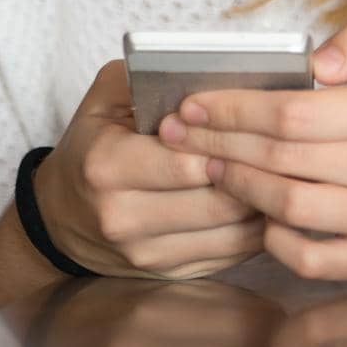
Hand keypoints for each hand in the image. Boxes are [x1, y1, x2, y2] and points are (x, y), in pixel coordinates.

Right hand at [35, 59, 265, 278]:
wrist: (60, 218)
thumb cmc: (90, 148)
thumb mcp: (103, 101)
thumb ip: (144, 79)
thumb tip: (200, 73)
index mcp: (106, 167)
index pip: (186, 161)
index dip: (226, 142)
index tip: (255, 126)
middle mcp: (124, 217)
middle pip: (216, 200)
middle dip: (255, 174)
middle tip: (285, 151)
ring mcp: (148, 254)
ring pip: (231, 231)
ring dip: (264, 203)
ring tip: (284, 175)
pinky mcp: (170, 274)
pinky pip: (231, 254)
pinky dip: (257, 229)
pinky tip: (269, 201)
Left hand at [157, 14, 346, 279]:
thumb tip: (317, 62)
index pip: (297, 111)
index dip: (236, 108)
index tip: (194, 104)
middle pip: (285, 157)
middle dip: (221, 144)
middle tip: (180, 135)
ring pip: (292, 207)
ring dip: (239, 186)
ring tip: (210, 166)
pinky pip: (312, 259)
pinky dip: (274, 240)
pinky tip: (256, 214)